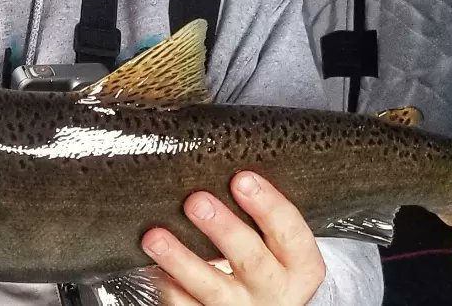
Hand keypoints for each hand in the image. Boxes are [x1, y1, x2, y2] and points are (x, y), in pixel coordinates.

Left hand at [142, 172, 325, 304]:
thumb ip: (260, 212)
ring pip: (210, 287)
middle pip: (250, 259)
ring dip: (180, 259)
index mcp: (299, 265)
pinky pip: (185, 304)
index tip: (242, 179)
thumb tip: (220, 160)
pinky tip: (152, 265)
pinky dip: (167, 284)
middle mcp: (273, 289)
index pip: (290, 232)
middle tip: (196, 202)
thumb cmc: (267, 259)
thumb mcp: (278, 242)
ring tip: (155, 236)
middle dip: (222, 228)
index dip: (268, 205)